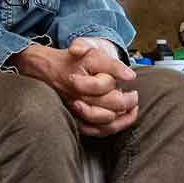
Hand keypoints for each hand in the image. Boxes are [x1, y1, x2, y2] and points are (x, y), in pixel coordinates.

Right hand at [11, 38, 139, 137]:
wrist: (48, 68)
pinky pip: (95, 131)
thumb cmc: (72, 59)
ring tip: (132, 108)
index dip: (120, 80)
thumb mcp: (89, 51)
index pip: (105, 85)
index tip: (131, 77)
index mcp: (79, 81)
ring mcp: (76, 111)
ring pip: (104, 122)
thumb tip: (130, 76)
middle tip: (135, 95)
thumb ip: (110, 64)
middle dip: (127, 101)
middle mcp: (76, 98)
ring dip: (123, 117)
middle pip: (109, 105)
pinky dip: (111, 128)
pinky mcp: (76, 119)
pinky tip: (121, 120)